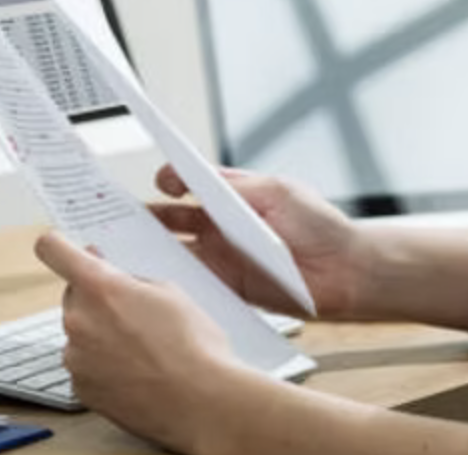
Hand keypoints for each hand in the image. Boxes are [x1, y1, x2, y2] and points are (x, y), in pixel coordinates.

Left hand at [34, 231, 244, 450]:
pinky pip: (84, 365)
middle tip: (131, 310)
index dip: (58, 245)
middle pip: (73, 295)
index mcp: (100, 287)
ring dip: (100, 333)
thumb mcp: (169, 292)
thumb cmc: (193, 347)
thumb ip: (130, 279)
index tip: (63, 248)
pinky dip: (102, 364)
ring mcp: (76, 358)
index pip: (53, 250)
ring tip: (141, 347)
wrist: (201, 403)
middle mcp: (79, 320)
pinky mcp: (81, 388)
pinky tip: (135, 370)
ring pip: (80, 332)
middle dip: (96, 298)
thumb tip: (111, 273)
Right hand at [149, 164, 368, 318]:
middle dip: (147, 215)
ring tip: (130, 249)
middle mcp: (223, 225)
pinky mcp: (228, 287)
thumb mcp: (277, 193)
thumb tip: (198, 181)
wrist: (346, 272)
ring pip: (177, 251)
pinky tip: (159, 280)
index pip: (192, 182)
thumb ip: (236, 188)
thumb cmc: (320, 226)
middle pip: (174, 218)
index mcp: (235, 196)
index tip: (158, 179)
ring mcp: (223, 256)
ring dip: (154, 250)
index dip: (171, 179)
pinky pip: (194, 283)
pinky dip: (174, 281)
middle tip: (121, 215)